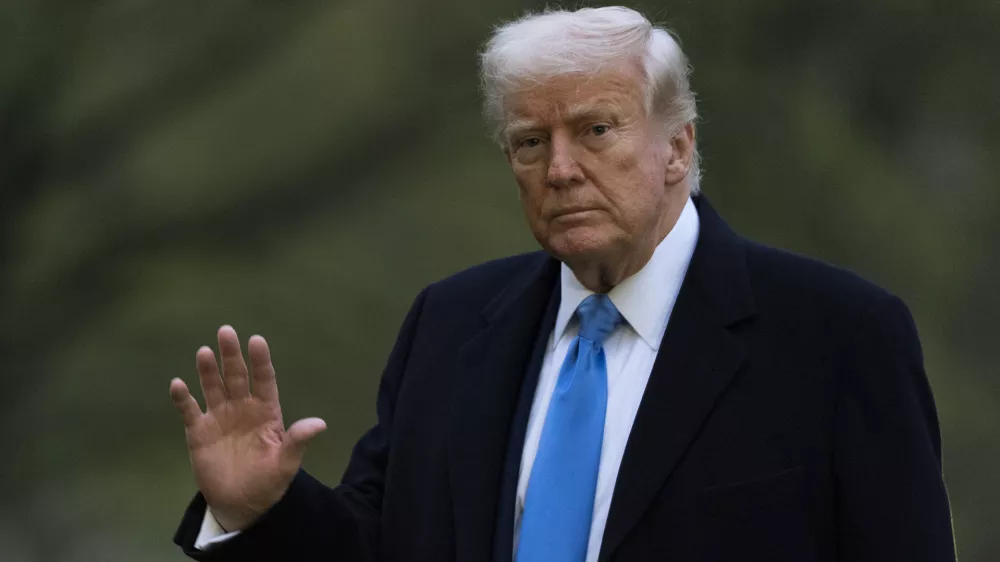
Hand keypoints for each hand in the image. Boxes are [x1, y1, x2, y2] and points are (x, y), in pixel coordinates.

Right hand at [169, 325, 326, 531]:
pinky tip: (178, 384)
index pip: (263, 380)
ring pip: (213, 387)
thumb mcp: (286, 462)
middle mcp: (242, 408)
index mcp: (266, 411)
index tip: (257, 341)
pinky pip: (190, 410)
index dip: (260, 361)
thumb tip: (320, 424)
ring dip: (208, 370)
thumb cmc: (268, 480)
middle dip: (232, 355)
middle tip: (226, 331)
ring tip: (205, 352)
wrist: (241, 503)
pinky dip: (183, 398)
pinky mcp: (199, 431)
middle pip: (237, 377)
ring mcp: (219, 417)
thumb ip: (298, 441)